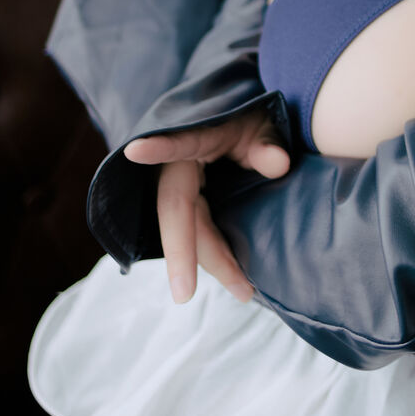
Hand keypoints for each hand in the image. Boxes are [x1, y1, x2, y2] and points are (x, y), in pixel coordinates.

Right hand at [125, 107, 290, 305]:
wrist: (240, 124)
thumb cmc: (248, 121)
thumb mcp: (261, 124)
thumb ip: (267, 143)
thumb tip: (279, 164)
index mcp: (194, 136)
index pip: (177, 143)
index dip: (159, 148)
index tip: (136, 151)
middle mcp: (176, 165)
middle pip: (175, 210)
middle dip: (181, 253)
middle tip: (184, 294)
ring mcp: (178, 186)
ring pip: (187, 229)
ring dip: (212, 260)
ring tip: (243, 291)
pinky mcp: (187, 202)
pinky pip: (197, 230)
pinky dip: (213, 253)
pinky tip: (233, 276)